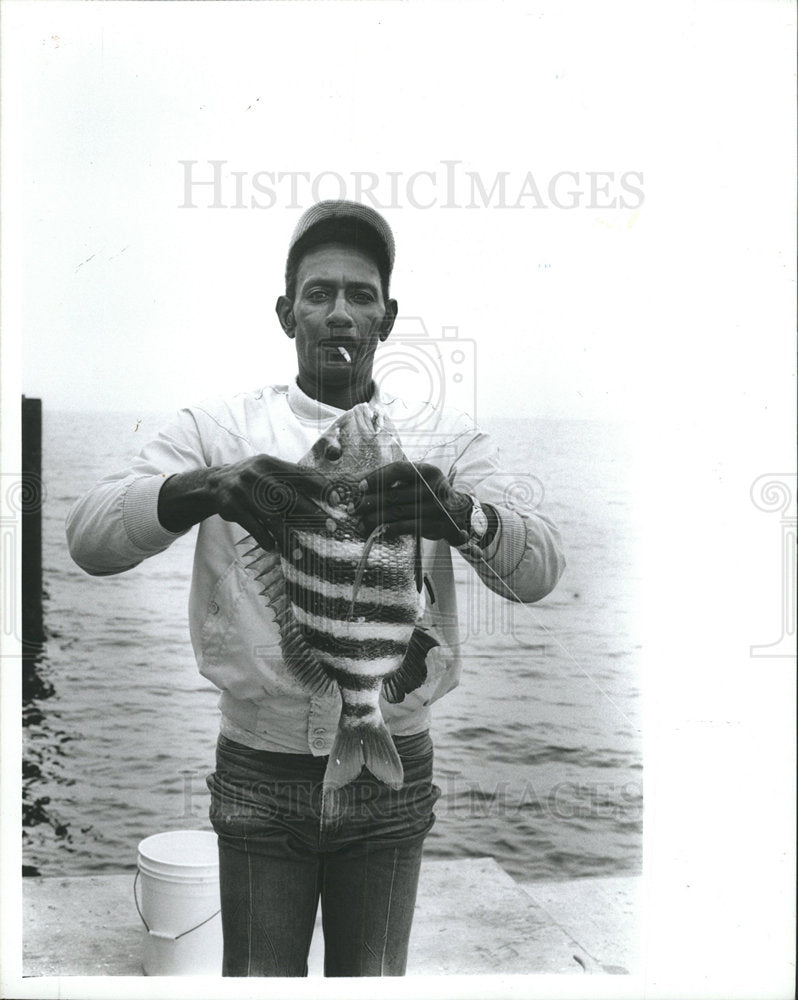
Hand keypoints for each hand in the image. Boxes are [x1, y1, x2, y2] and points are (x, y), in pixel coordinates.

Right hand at [207, 455, 331, 548]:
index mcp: (269, 463)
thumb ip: (291, 478)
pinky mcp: (231, 506)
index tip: (336, 499)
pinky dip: (265, 539)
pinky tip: (273, 547)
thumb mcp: (268, 470)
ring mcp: (243, 490)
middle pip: (289, 497)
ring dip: (287, 536)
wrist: (213, 484)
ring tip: (298, 550)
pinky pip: (253, 527)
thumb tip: (325, 491)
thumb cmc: (252, 480)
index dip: (320, 486)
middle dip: (312, 513)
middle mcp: (256, 474)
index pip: (300, 474)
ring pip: (272, 517)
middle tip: (329, 525)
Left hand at [354, 461, 471, 545]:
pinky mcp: (434, 525)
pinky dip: (388, 529)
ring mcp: (434, 508)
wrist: (458, 513)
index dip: (376, 477)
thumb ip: (393, 479)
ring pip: (396, 513)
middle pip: (393, 495)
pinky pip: (405, 527)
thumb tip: (359, 482)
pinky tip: (378, 530)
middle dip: (368, 502)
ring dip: (374, 519)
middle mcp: (432, 488)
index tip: (360, 486)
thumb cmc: (429, 492)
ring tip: (359, 523)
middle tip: (353, 508)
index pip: (398, 470)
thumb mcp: (418, 479)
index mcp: (427, 471)